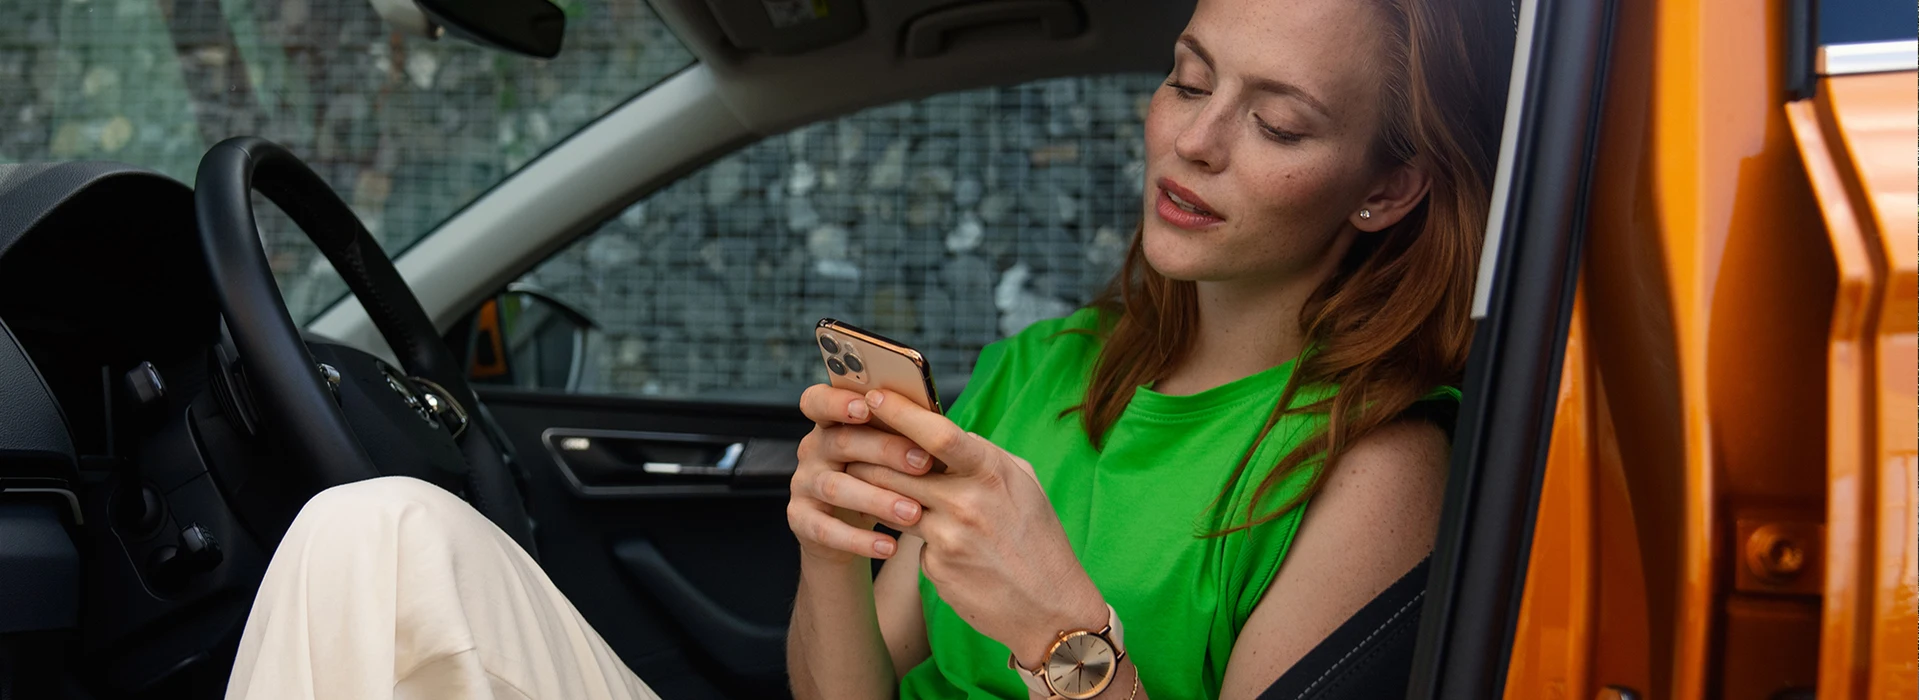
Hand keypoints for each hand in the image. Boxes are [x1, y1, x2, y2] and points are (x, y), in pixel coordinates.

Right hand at [787, 384, 938, 564]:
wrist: (847, 530)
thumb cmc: (877, 477)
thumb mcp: (883, 453)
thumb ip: (897, 433)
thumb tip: (936, 420)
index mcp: (831, 423)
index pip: (819, 401)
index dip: (838, 401)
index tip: (868, 405)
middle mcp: (812, 449)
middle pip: (842, 442)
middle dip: (885, 451)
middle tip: (923, 463)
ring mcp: (803, 484)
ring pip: (837, 487)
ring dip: (878, 499)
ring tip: (913, 512)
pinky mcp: (801, 519)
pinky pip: (827, 530)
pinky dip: (860, 540)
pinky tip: (889, 545)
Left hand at [846, 389, 1108, 666]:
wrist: (1050, 609)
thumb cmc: (1038, 540)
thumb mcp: (1023, 486)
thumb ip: (984, 457)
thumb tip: (943, 434)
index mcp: (992, 472)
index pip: (937, 433)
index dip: (901, 412)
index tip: (875, 395)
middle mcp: (968, 501)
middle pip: (899, 466)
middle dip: (869, 451)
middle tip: (846, 437)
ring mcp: (949, 537)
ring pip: (892, 501)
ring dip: (873, 489)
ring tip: (859, 478)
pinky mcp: (935, 567)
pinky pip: (910, 540)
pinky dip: (911, 535)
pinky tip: (921, 539)